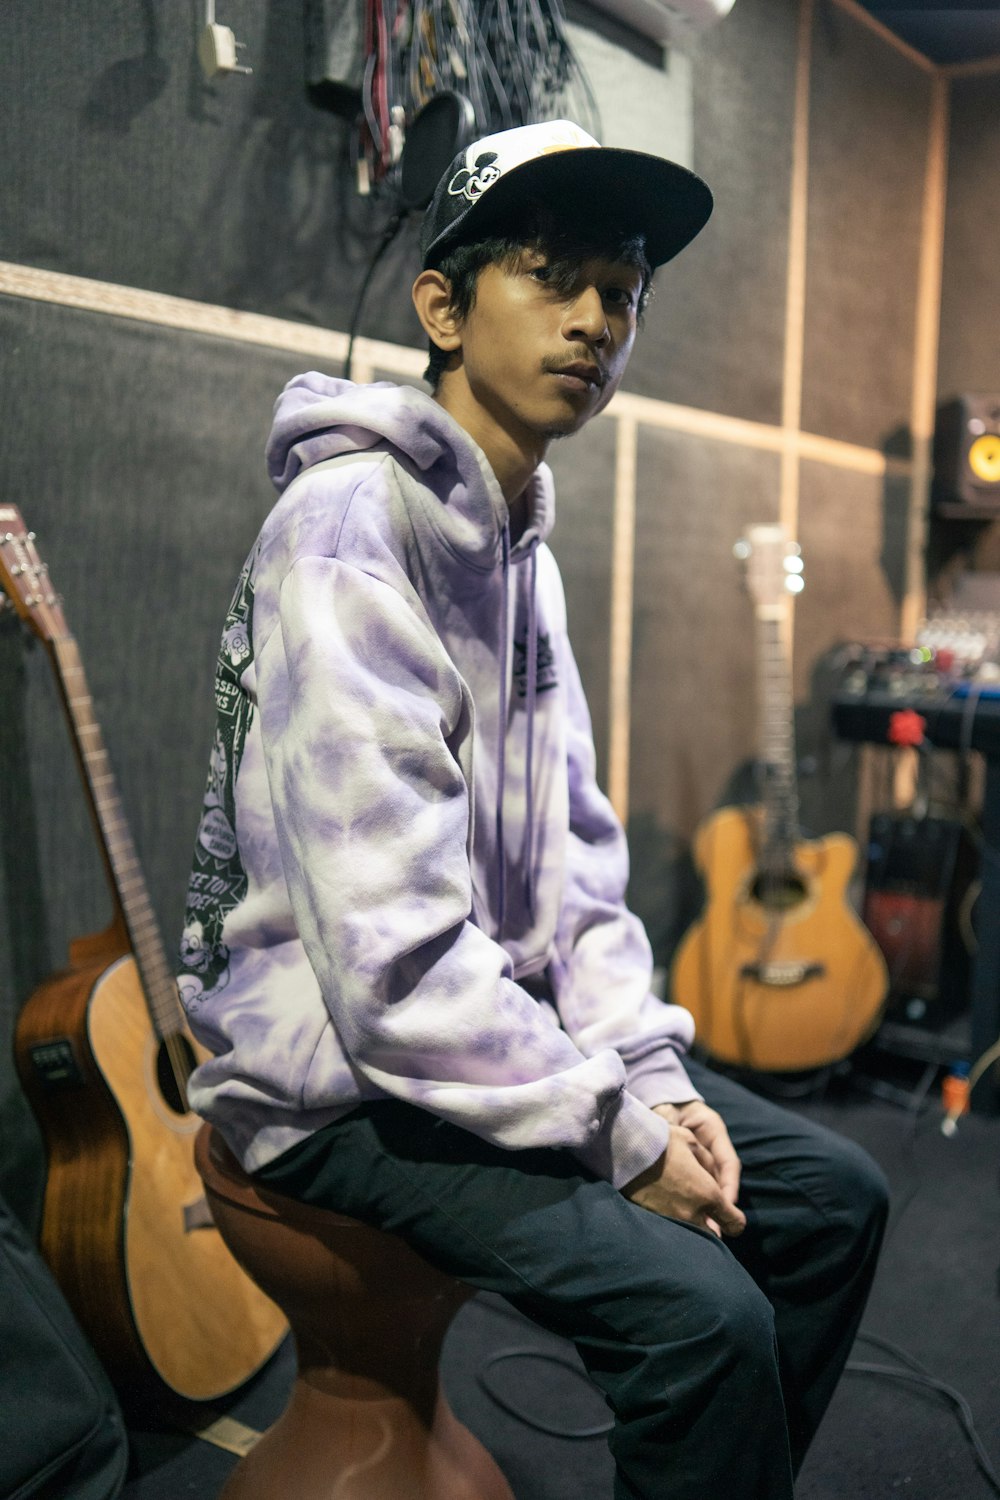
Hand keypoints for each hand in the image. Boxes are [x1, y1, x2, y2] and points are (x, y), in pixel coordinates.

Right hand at [621, 1102, 745, 1238]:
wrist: (625, 1149)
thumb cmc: (661, 1141)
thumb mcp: (691, 1142)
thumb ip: (709, 1162)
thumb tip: (713, 1175)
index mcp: (708, 1194)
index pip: (734, 1223)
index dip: (736, 1220)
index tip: (730, 1214)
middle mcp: (693, 1213)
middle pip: (714, 1237)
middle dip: (715, 1227)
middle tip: (709, 1215)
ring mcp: (672, 1220)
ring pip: (693, 1236)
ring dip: (695, 1228)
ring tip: (687, 1212)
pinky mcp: (654, 1220)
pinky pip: (674, 1230)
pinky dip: (676, 1224)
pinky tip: (669, 1209)